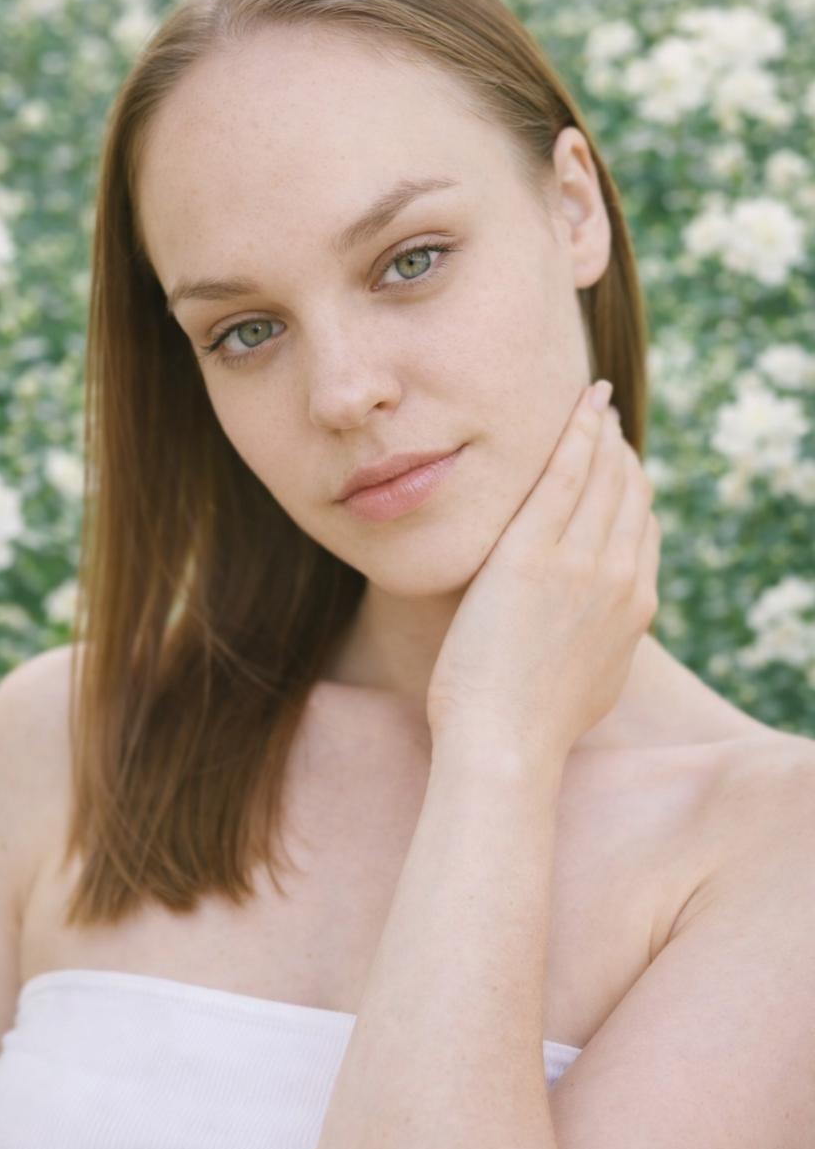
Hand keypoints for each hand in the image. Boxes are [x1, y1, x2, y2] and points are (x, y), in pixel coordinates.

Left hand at [425, 381, 660, 765]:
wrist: (505, 744)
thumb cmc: (530, 725)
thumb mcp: (592, 684)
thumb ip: (603, 645)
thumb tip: (600, 634)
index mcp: (635, 608)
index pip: (643, 531)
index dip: (631, 492)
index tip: (617, 468)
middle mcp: (621, 577)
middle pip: (630, 495)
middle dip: (620, 451)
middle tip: (604, 418)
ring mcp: (581, 562)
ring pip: (603, 477)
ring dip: (600, 434)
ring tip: (590, 404)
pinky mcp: (533, 553)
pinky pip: (562, 476)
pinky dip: (575, 434)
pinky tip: (578, 406)